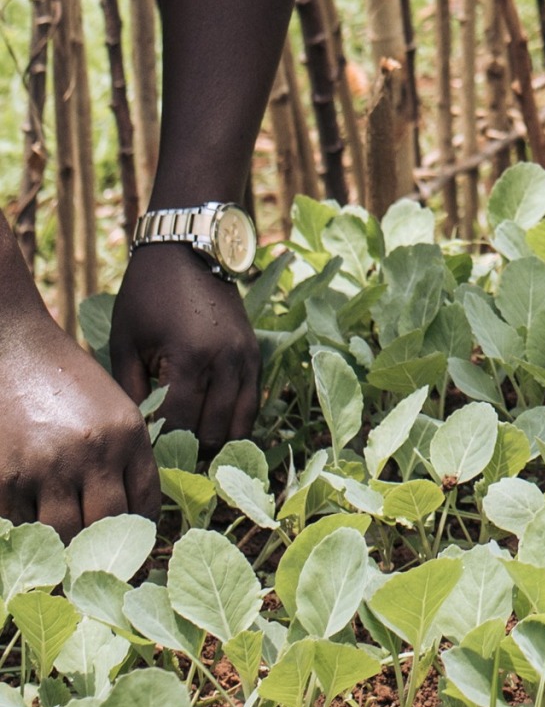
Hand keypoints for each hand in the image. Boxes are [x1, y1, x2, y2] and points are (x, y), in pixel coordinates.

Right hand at [0, 290, 158, 537]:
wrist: (16, 352)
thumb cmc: (68, 382)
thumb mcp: (114, 408)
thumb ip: (126, 456)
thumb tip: (134, 517)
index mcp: (126, 434)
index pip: (144, 504)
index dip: (140, 534)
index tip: (134, 548)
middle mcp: (91, 452)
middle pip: (105, 527)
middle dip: (102, 546)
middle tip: (97, 559)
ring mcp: (47, 467)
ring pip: (64, 534)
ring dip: (64, 544)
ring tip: (65, 545)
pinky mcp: (6, 478)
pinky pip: (22, 524)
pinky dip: (27, 528)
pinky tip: (33, 521)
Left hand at [110, 245, 259, 450]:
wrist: (189, 247)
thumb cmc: (148, 294)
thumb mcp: (125, 342)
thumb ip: (131, 393)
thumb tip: (141, 438)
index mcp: (189, 359)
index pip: (179, 427)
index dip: (162, 450)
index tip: (147, 459)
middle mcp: (226, 362)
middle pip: (212, 433)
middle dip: (189, 451)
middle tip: (167, 459)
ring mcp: (246, 357)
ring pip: (239, 425)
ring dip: (215, 440)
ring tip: (190, 448)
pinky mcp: (256, 353)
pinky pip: (252, 404)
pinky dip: (234, 421)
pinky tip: (211, 426)